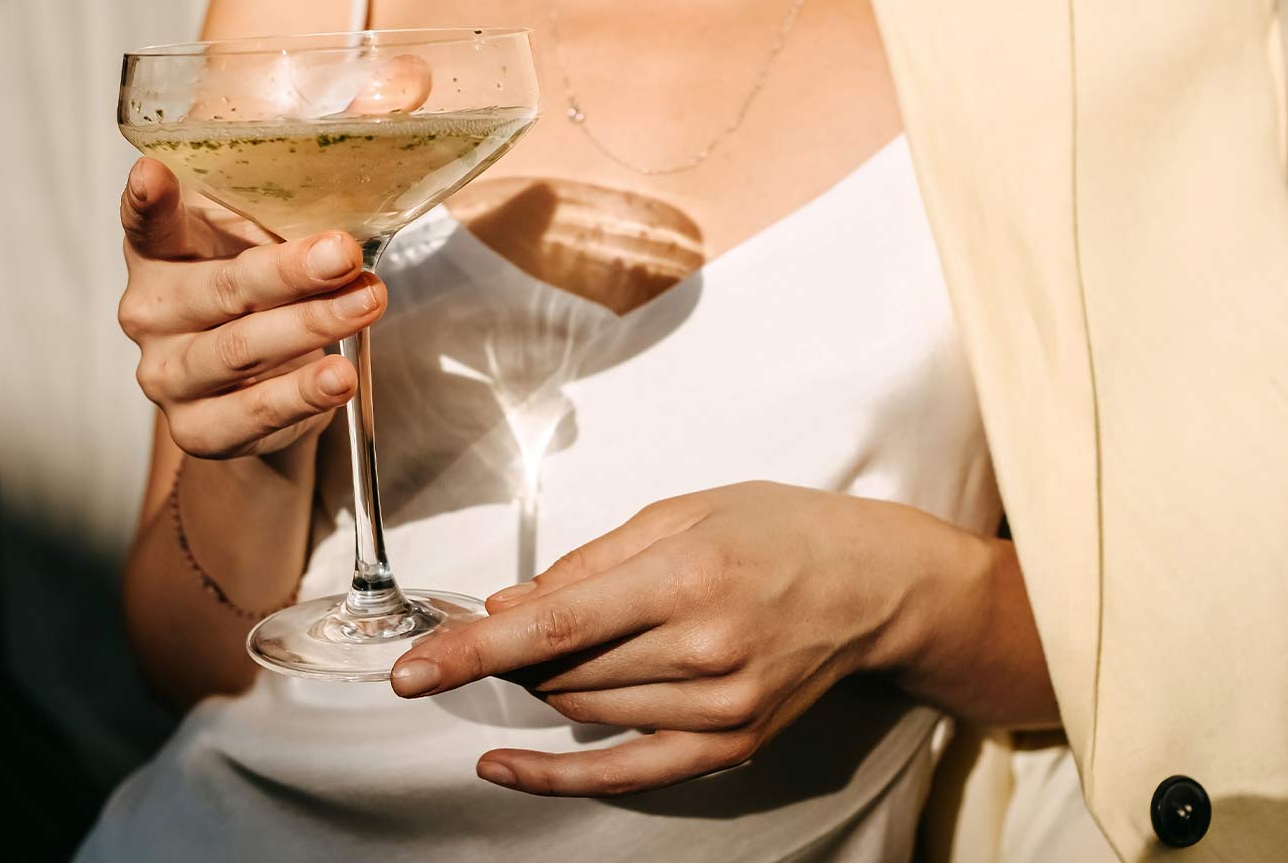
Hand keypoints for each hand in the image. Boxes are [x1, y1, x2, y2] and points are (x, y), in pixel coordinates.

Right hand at [117, 157, 386, 459]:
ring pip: (237, 350)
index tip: (155, 172)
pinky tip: (337, 376)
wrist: (269, 387)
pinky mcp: (197, 429)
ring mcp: (169, 373)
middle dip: (287, 270)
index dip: (148, 199)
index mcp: (163, 248)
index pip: (146, 220)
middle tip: (344, 253)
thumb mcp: (292, 222)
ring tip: (366, 305)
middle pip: (218, 289)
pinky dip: (297, 395)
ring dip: (308, 327)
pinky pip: (248, 414)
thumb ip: (340, 154)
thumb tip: (410, 85)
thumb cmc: (273, 284)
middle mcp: (153, 309)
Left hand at [388, 481, 996, 795]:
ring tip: (546, 652)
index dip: (472, 651)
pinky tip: (503, 765)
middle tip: (490, 629)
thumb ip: (588, 562)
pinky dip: (556, 775)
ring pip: (586, 710)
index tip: (410, 669)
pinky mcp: (733, 744)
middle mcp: (705, 646)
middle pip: (564, 671)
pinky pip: (627, 773)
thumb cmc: (777, 530)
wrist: (876, 584)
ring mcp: (722, 705)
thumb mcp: (681, 512)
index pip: (555, 624)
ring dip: (543, 686)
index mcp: (686, 573)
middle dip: (510, 653)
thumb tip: (507, 605)